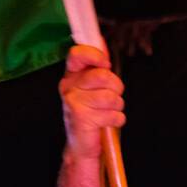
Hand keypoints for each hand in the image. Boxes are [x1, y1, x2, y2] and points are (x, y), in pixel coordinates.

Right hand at [59, 44, 124, 160]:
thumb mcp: (94, 87)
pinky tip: (108, 123)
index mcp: (72, 75)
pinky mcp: (81, 118)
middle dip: (116, 87)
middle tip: (112, 97)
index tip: (105, 63)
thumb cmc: (92, 113)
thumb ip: (97, 66)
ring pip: (110, 96)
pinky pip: (112, 114)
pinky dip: (117, 120)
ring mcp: (73, 102)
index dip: (95, 55)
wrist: (82, 145)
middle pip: (103, 76)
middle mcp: (69, 86)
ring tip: (109, 112)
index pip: (77, 54)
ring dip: (117, 106)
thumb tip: (101, 41)